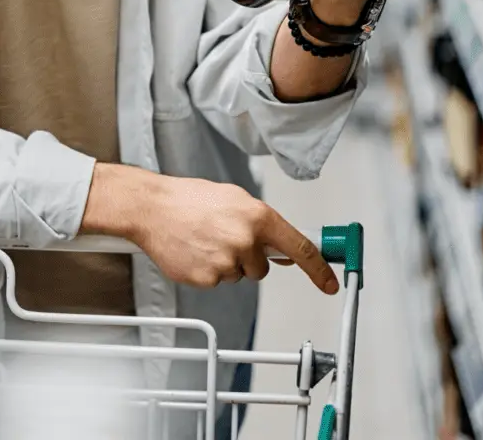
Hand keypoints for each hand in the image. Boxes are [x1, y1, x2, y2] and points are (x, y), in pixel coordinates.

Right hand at [82, 164, 338, 294]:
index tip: (330, 284)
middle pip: (261, 268)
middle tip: (222, 237)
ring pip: (238, 276)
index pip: (299, 248)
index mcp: (257, 216)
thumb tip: (282, 248)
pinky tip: (194, 251)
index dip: (319, 270)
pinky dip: (207, 271)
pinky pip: (218, 282)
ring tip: (204, 241)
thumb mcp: (233, 199)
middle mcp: (246, 239)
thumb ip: (260, 223)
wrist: (151, 207)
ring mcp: (226, 261)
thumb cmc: (189, 200)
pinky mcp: (207, 277)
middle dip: (247, 258)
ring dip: (226, 264)